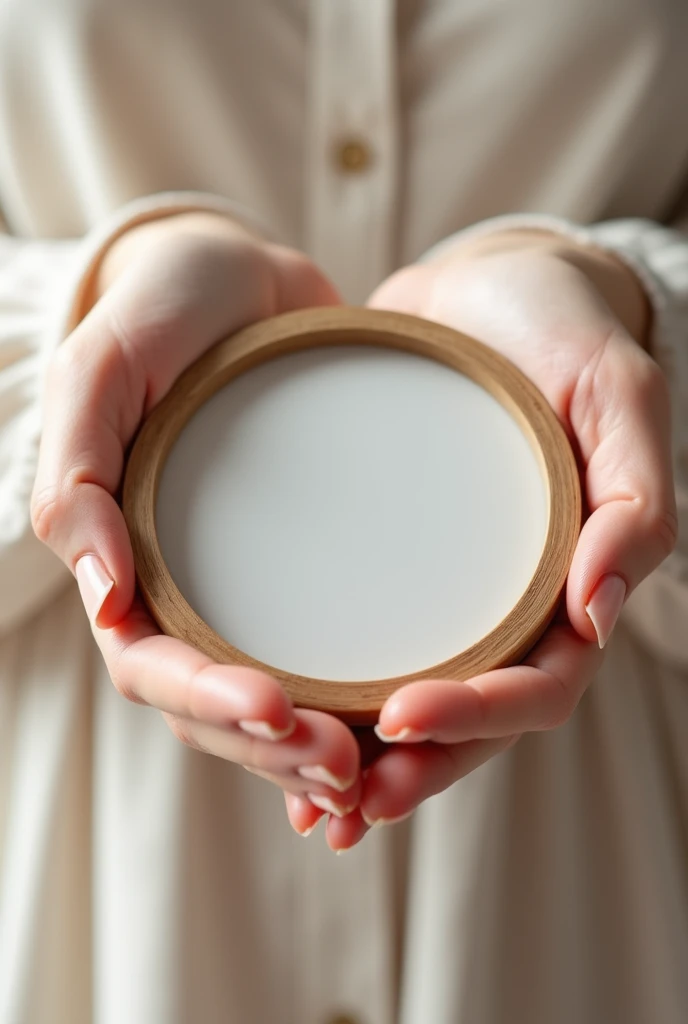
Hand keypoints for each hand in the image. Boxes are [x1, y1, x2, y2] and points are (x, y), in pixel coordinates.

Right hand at [31, 211, 364, 818]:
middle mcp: (186, 589)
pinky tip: (405, 723)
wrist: (239, 272)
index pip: (150, 663)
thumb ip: (79, 471)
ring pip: (274, 700)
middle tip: (348, 766)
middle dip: (274, 748)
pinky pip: (329, 651)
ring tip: (384, 769)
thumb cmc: (162, 310)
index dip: (206, 701)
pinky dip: (358, 700)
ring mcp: (250, 585)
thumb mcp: (104, 366)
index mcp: (125, 558)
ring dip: (319, 746)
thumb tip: (99, 594)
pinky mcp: (313, 566)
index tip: (278, 712)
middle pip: (215, 706)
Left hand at [313, 230, 676, 848]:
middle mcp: (512, 601)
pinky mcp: (389, 560)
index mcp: (573, 580)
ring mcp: (449, 588)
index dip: (481, 718)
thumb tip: (601, 613)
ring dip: (367, 760)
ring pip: (417, 700)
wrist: (491, 284)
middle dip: (415, 767)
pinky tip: (275, 724)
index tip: (402, 722)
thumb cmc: (566, 331)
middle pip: (473, 719)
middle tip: (344, 800)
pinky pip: (364, 640)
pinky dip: (330, 694)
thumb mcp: (617, 395)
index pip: (542, 681)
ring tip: (306, 800)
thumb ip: (633, 498)